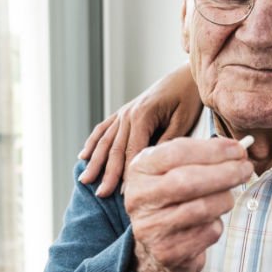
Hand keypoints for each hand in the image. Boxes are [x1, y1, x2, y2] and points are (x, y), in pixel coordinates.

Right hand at [79, 65, 202, 196]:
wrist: (184, 76)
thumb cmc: (188, 99)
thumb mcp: (183, 121)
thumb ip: (167, 141)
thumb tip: (153, 163)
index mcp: (142, 115)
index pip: (131, 151)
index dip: (126, 173)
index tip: (123, 193)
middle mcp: (128, 113)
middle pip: (115, 148)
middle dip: (106, 173)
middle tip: (100, 194)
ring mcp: (123, 112)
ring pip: (105, 140)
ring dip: (94, 161)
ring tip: (85, 180)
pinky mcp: (124, 112)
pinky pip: (104, 128)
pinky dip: (93, 142)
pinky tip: (83, 155)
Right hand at [125, 137, 253, 271]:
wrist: (150, 248)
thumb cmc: (170, 200)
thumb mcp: (173, 171)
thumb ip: (199, 157)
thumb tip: (236, 150)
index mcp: (140, 170)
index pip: (176, 153)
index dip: (213, 150)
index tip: (238, 150)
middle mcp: (140, 199)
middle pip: (188, 181)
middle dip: (225, 173)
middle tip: (246, 169)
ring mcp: (151, 228)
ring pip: (202, 209)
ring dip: (225, 199)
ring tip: (228, 196)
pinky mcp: (168, 253)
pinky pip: (208, 233)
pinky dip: (217, 224)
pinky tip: (212, 221)